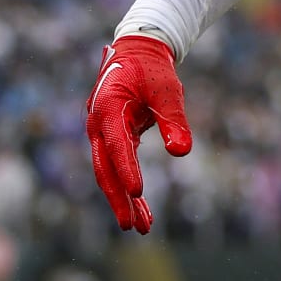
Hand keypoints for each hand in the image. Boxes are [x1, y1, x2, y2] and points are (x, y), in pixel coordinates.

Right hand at [84, 35, 191, 232]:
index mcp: (107, 107)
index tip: (138, 191)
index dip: (127, 168)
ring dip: (125, 200)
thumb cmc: (152, 69)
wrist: (137, 53)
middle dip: (119, 199)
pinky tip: (143, 208)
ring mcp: (102, 134)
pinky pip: (119, 168)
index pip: (117, 144)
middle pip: (106, 169)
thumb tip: (182, 152)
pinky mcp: (112, 140)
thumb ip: (173, 120)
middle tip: (132, 226)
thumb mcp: (168, 90)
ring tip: (143, 227)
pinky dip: (129, 188)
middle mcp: (98, 124)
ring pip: (111, 174)